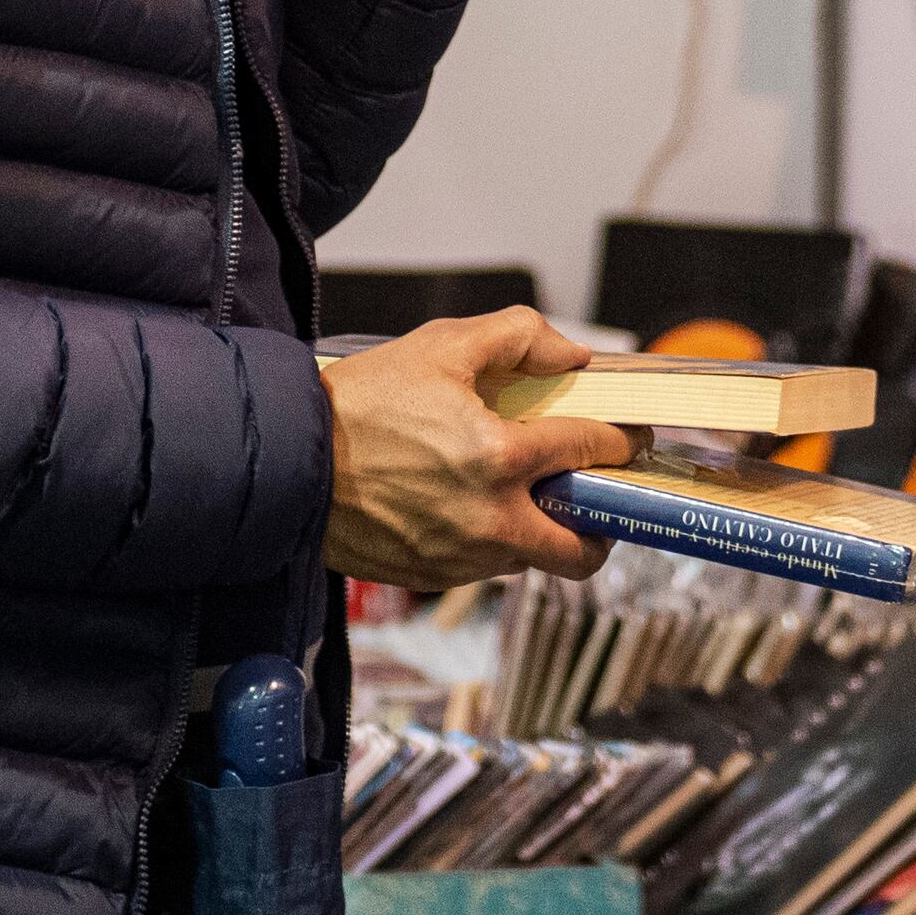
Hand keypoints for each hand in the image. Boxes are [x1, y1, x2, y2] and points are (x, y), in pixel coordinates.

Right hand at [324, 307, 629, 589]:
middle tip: (591, 497)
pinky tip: (466, 506)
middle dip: (600, 526)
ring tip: (520, 493)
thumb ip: (519, 337)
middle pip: (582, 550)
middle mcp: (491, 520)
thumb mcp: (441, 346)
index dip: (622, 442)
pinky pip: (483, 567)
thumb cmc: (361, 401)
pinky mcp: (431, 577)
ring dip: (539, 531)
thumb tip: (573, 357)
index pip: (592, 452)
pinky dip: (490, 541)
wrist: (287, 460)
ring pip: (530, 560)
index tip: (628, 438)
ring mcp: (461, 558)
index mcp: (501, 458)